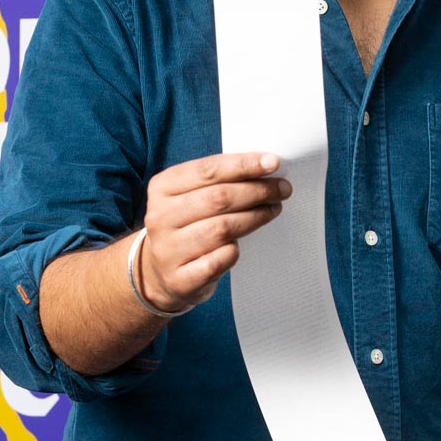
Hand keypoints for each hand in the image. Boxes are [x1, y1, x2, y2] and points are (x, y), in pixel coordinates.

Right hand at [136, 151, 291, 312]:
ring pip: (222, 229)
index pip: (207, 170)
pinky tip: (241, 244)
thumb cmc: (185, 225)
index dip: (243, 165)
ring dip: (255, 217)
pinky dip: (235, 250)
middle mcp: (160, 217)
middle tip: (282, 188)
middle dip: (257, 190)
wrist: (159, 272)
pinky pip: (220, 260)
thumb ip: (217, 181)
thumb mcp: (189, 196)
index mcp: (162, 187)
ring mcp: (168, 249)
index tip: (272, 162)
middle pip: (218, 198)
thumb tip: (263, 167)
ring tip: (272, 209)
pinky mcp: (181, 278)